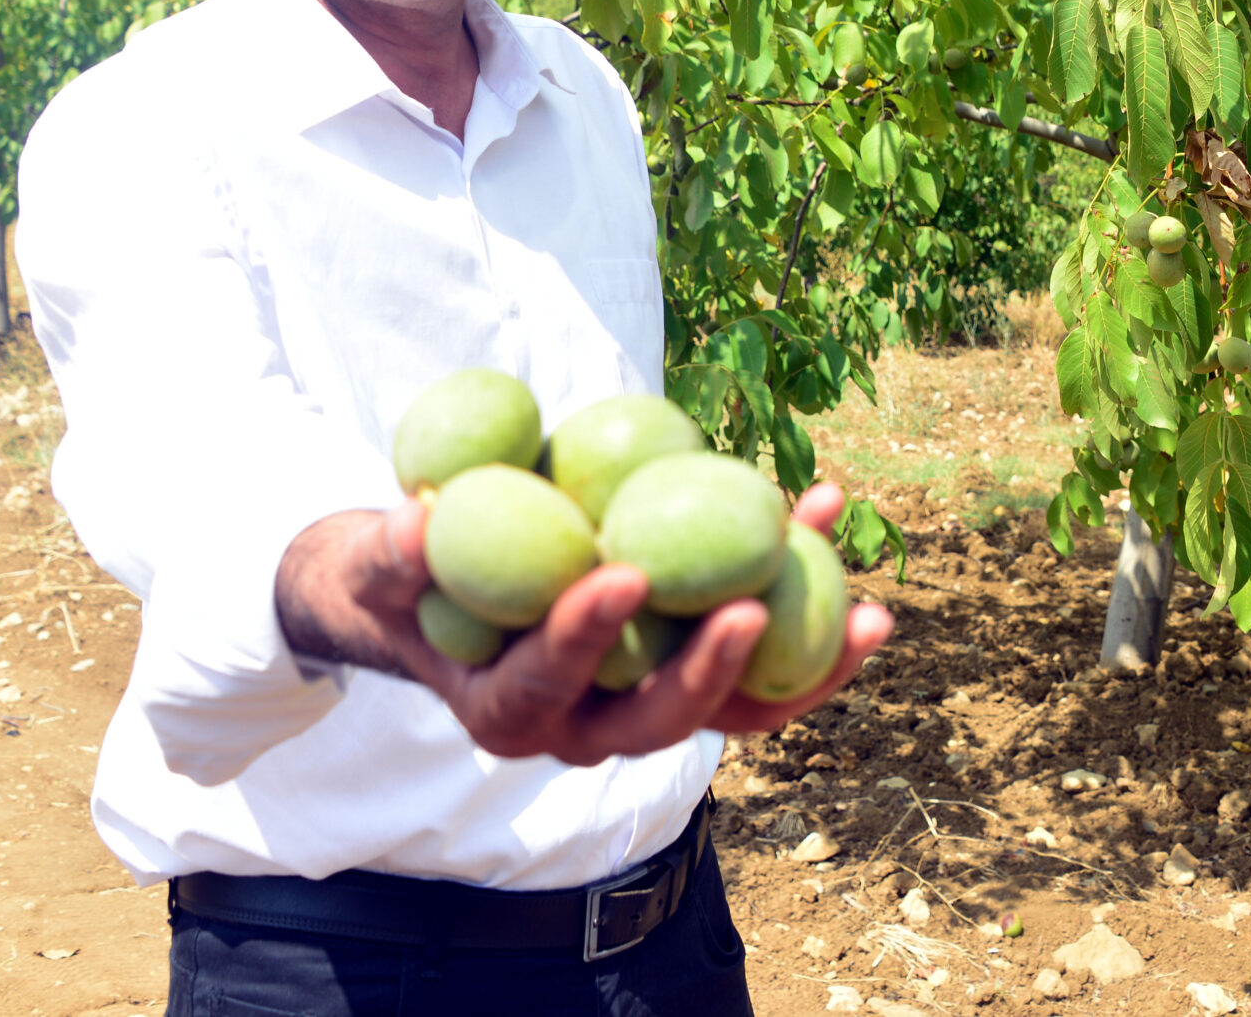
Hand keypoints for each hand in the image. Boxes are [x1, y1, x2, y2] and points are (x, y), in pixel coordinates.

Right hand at [274, 481, 892, 765]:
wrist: (449, 599)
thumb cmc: (410, 576)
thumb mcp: (382, 564)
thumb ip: (394, 552)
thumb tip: (417, 518)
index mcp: (506, 712)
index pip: (548, 683)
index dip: (584, 638)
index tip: (622, 574)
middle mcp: (585, 731)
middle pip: (659, 720)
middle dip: (711, 671)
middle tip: (753, 605)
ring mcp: (650, 710)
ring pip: (735, 709)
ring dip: (805, 664)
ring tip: (868, 611)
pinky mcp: (699, 681)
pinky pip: (768, 672)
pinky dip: (813, 622)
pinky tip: (838, 535)